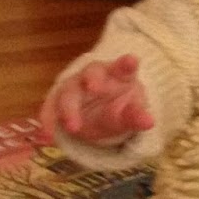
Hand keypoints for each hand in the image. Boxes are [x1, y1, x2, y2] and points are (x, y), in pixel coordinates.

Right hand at [39, 54, 153, 146]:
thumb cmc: (119, 107)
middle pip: (91, 73)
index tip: (131, 61)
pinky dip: (48, 122)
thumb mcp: (129, 114)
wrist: (99, 112)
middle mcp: (93, 76)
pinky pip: (50, 109)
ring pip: (68, 92)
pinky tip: (48, 137)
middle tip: (94, 88)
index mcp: (117, 74)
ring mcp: (73, 87)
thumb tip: (150, 122)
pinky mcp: (57, 102)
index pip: (122, 67)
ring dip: (68, 109)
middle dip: (92, 79)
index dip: (126, 63)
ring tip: (73, 127)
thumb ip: (136, 117)